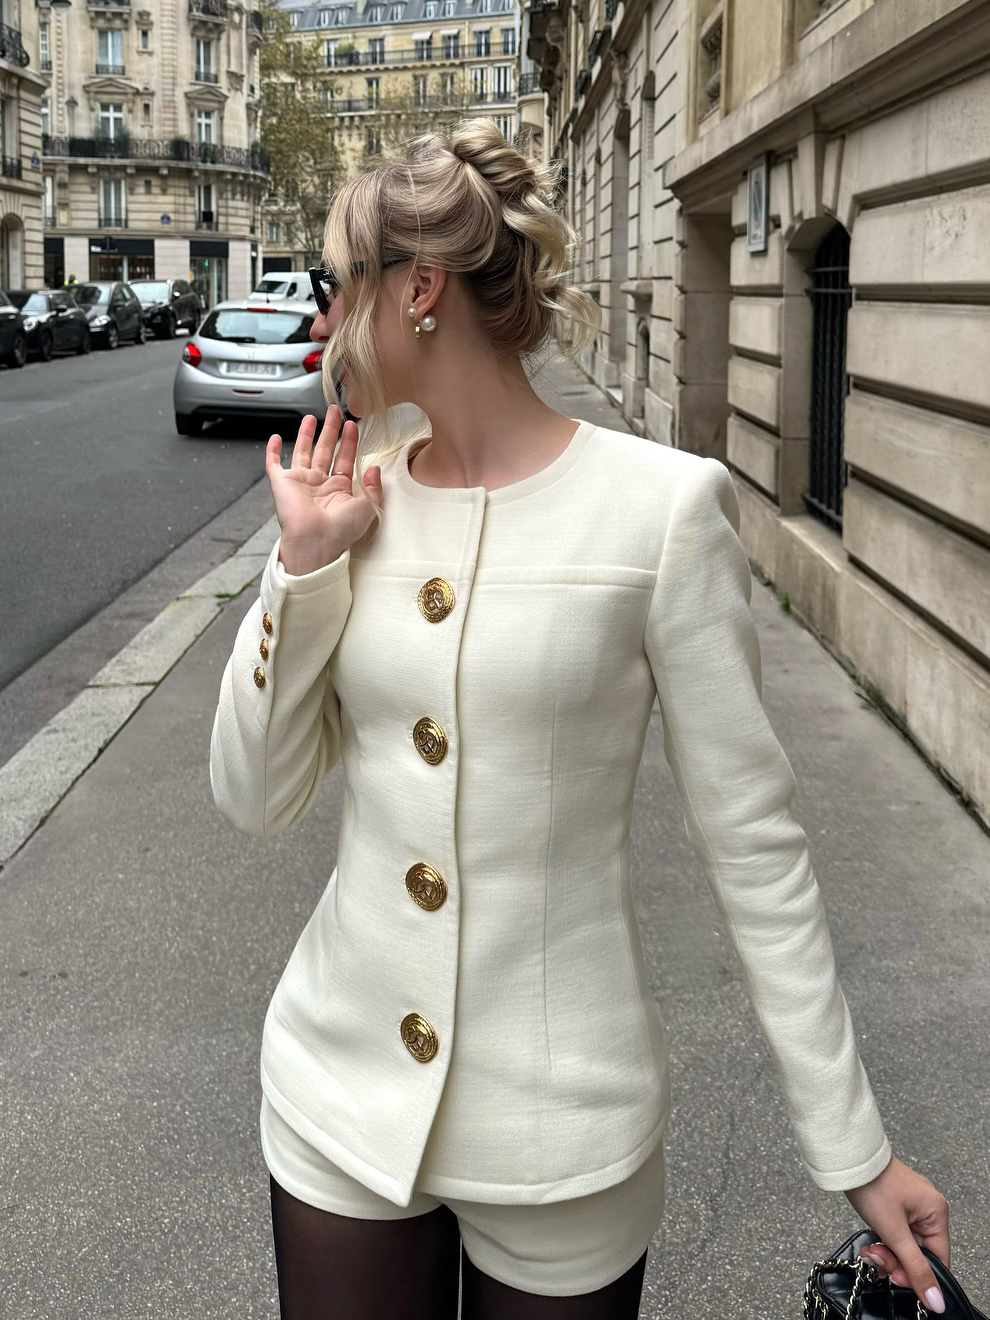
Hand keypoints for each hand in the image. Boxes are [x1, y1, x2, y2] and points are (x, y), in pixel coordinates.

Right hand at [266, 408, 382, 575]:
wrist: (316, 540)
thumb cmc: (341, 529)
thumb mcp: (368, 507)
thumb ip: (373, 487)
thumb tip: (375, 468)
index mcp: (338, 489)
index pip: (344, 459)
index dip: (349, 441)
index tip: (352, 425)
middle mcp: (319, 484)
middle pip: (325, 450)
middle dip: (330, 430)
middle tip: (334, 412)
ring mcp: (300, 483)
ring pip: (303, 452)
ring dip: (307, 434)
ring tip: (311, 417)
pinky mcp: (282, 484)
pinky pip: (274, 465)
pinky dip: (272, 451)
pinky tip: (275, 438)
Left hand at [845, 1155, 949, 1313]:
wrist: (849, 1159)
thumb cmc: (873, 1187)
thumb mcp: (894, 1232)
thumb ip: (915, 1267)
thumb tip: (936, 1301)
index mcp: (936, 1213)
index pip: (938, 1260)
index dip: (919, 1275)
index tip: (896, 1279)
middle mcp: (928, 1210)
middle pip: (920, 1254)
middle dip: (896, 1262)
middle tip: (876, 1259)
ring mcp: (911, 1207)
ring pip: (904, 1247)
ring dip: (886, 1254)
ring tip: (870, 1252)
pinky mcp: (895, 1206)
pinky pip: (895, 1235)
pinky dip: (883, 1242)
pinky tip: (869, 1246)